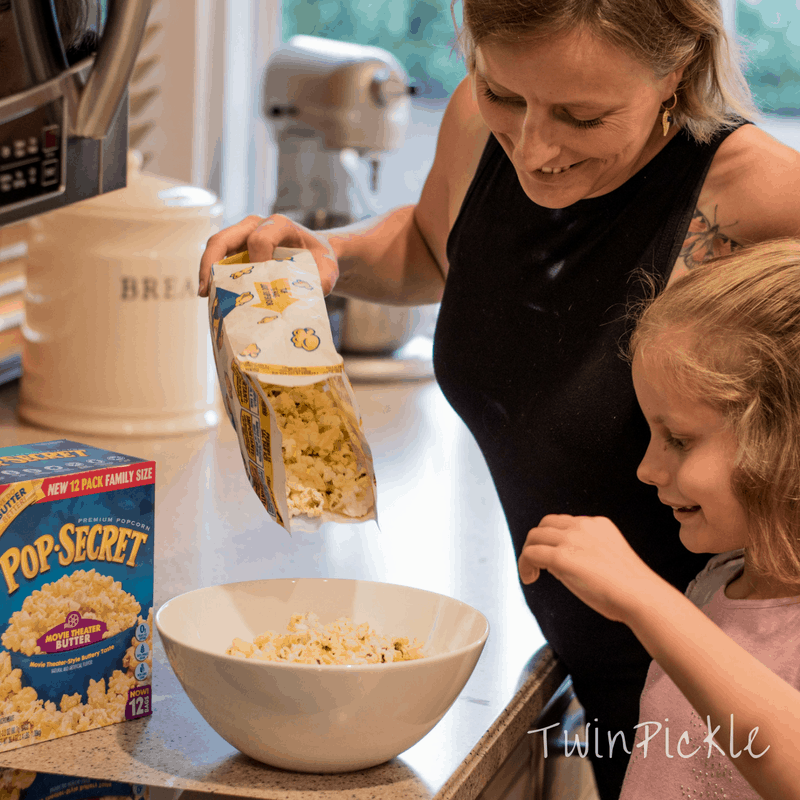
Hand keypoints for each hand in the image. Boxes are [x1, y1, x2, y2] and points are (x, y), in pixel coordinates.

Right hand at [198, 214, 338, 296]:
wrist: (318, 256)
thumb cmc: (321, 261)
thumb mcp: (327, 271)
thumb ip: (320, 284)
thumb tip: (297, 302)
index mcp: (279, 225)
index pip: (259, 239)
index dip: (257, 262)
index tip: (261, 285)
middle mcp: (256, 225)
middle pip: (224, 238)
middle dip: (211, 263)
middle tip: (206, 290)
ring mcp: (243, 236)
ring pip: (216, 248)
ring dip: (207, 271)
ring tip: (205, 296)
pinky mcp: (237, 249)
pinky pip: (219, 259)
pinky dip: (214, 276)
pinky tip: (213, 296)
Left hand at [518, 514, 658, 624]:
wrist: (642, 597)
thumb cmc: (629, 589)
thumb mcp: (607, 560)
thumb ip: (583, 554)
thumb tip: (554, 562)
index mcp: (598, 524)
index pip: (563, 523)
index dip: (552, 539)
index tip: (552, 559)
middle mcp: (583, 525)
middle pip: (544, 525)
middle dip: (536, 543)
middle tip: (537, 566)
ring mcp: (572, 539)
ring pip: (534, 536)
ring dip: (527, 554)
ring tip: (530, 574)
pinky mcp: (562, 556)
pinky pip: (531, 553)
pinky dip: (524, 565)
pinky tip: (530, 579)